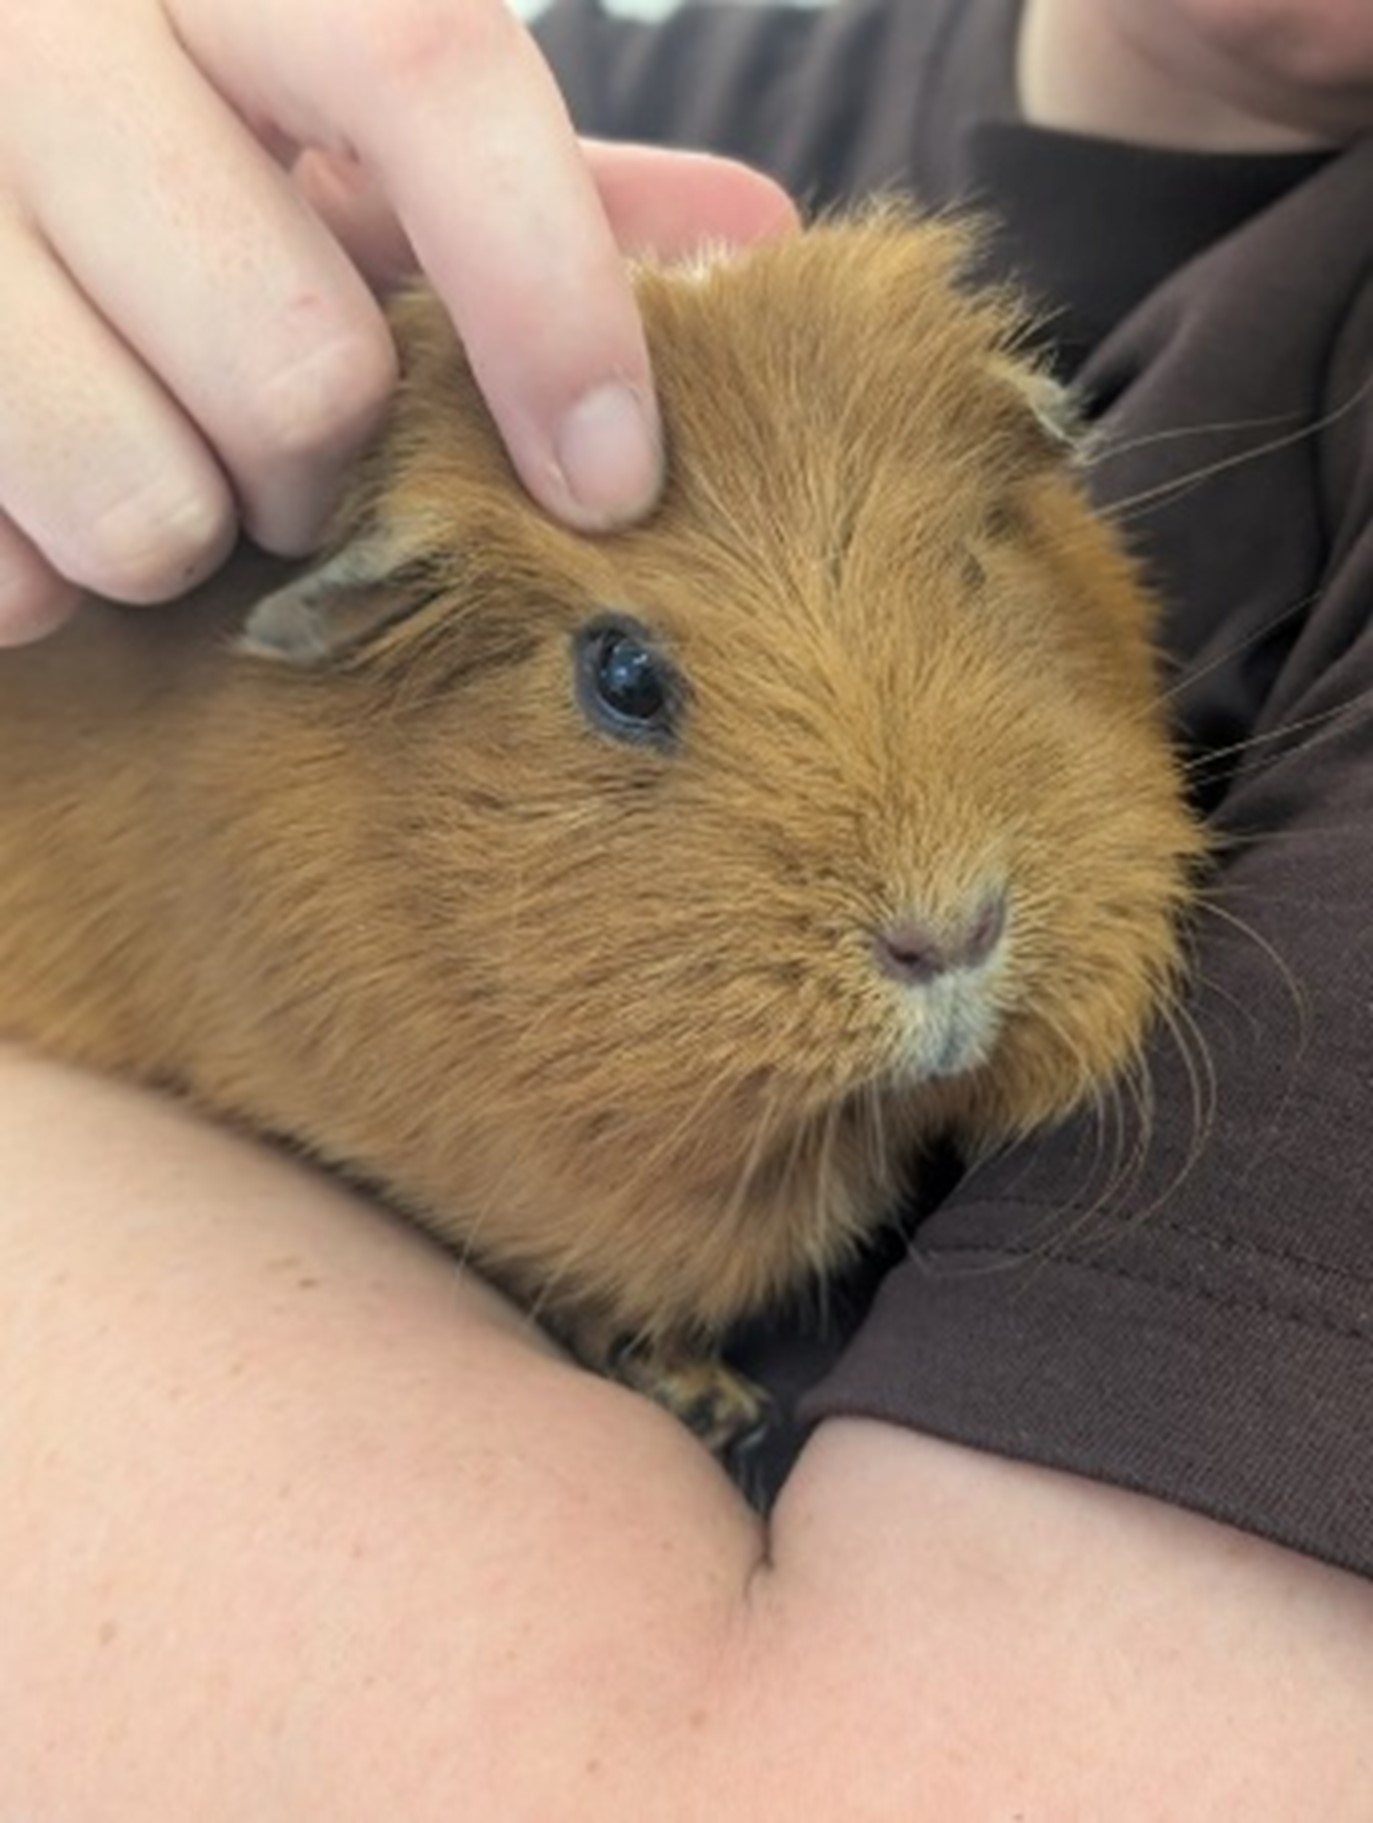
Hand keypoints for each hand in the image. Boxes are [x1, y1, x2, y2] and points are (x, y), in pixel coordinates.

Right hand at [0, 0, 793, 644]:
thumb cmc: (168, 127)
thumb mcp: (333, 119)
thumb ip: (535, 184)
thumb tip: (757, 250)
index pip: (423, 75)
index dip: (550, 300)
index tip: (610, 483)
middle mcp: (43, 36)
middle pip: (299, 369)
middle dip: (335, 466)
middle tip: (297, 443)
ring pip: (148, 509)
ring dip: (194, 531)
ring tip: (159, 454)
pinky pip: (10, 582)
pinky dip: (48, 582)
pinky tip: (38, 495)